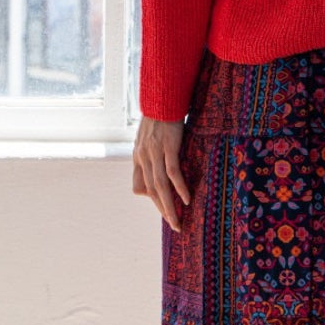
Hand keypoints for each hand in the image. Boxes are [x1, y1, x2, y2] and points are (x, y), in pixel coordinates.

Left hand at [133, 116, 191, 231]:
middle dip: (162, 210)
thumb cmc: (159, 118)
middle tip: (174, 225)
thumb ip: (149, 154)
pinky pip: (172, 172)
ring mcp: (155, 152)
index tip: (164, 208)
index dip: (151, 199)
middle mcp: (143, 157)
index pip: (140, 186)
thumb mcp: (148, 138)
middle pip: (151, 191)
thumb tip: (157, 169)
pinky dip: (179, 187)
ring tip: (177, 221)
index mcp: (138, 156)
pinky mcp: (168, 146)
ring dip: (169, 206)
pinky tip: (186, 199)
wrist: (163, 99)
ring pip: (160, 186)